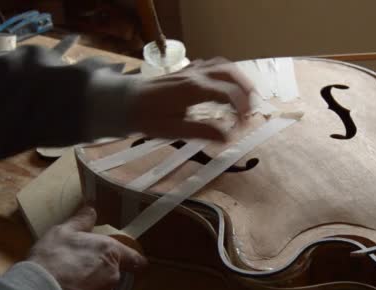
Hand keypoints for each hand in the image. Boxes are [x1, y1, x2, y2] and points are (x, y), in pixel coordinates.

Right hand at [28, 207, 146, 289]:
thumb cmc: (52, 258)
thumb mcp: (63, 232)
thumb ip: (81, 220)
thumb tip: (92, 207)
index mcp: (110, 251)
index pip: (134, 259)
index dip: (133, 261)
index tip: (134, 264)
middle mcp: (114, 273)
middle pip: (114, 274)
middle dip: (102, 274)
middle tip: (81, 273)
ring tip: (71, 289)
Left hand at [131, 57, 253, 140]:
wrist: (124, 101)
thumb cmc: (147, 117)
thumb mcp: (174, 130)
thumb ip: (202, 132)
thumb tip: (228, 138)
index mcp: (194, 89)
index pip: (228, 93)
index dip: (241, 109)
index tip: (243, 125)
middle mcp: (195, 75)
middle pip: (230, 72)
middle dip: (246, 88)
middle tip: (252, 106)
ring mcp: (190, 70)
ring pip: (222, 65)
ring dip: (237, 78)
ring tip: (245, 95)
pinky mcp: (186, 71)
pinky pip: (211, 65)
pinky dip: (224, 73)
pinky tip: (224, 86)